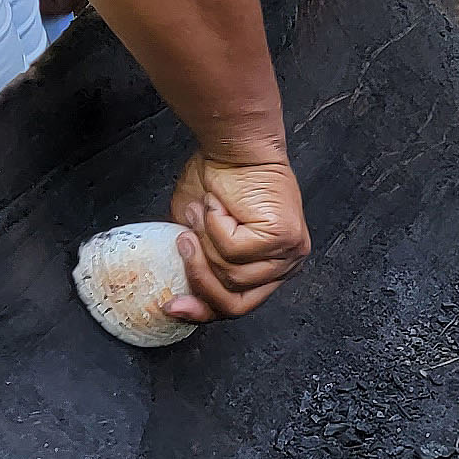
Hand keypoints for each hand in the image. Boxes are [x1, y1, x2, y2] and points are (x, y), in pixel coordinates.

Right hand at [166, 146, 308, 319]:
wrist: (234, 147)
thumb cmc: (220, 179)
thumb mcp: (197, 231)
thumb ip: (196, 261)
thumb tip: (178, 287)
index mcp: (267, 269)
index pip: (235, 306)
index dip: (200, 311)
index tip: (170, 306)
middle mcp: (283, 266)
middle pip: (236, 303)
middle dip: (200, 280)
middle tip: (183, 246)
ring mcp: (288, 255)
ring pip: (231, 276)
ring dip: (206, 240)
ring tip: (204, 210)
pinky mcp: (284, 239)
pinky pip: (235, 251)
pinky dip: (217, 225)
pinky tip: (220, 205)